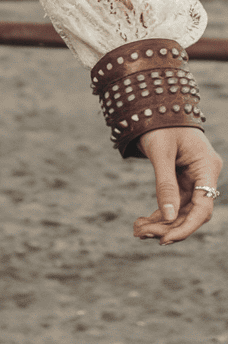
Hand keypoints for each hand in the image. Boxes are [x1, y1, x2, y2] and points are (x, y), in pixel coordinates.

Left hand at [133, 127, 222, 243]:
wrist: (155, 104)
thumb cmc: (160, 123)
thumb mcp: (160, 152)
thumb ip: (164, 184)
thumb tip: (167, 218)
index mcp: (206, 166)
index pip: (203, 206)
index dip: (186, 226)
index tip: (165, 239)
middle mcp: (204, 174)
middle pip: (191, 211)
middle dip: (167, 226)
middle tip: (139, 233)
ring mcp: (194, 178)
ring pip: (181, 210)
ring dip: (161, 222)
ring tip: (137, 230)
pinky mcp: (182, 179)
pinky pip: (174, 202)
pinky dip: (160, 212)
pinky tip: (143, 222)